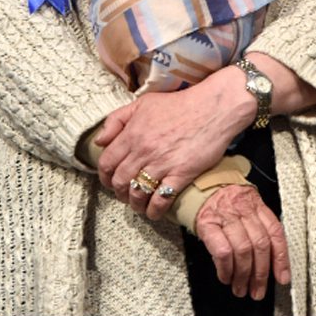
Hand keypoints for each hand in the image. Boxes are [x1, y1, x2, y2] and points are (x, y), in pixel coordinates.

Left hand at [94, 74, 253, 218]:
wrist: (215, 107)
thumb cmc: (181, 104)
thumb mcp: (144, 103)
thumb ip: (116, 119)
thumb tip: (99, 141)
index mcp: (132, 134)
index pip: (106, 163)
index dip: (104, 176)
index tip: (110, 180)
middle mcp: (143, 151)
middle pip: (120, 181)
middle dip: (119, 192)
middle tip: (125, 194)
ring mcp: (162, 164)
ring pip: (138, 193)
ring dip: (135, 203)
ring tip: (139, 205)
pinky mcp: (181, 173)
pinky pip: (161, 199)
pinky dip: (154, 210)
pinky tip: (154, 212)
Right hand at [194, 185, 290, 299]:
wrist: (198, 186)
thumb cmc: (223, 200)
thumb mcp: (246, 207)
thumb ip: (258, 226)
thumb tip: (271, 260)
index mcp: (257, 205)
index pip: (276, 233)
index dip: (281, 258)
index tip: (282, 278)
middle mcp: (244, 210)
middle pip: (261, 245)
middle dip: (261, 273)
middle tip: (258, 290)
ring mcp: (226, 216)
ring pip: (243, 250)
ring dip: (244, 275)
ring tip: (241, 288)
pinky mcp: (208, 224)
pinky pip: (222, 251)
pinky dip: (226, 268)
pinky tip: (226, 277)